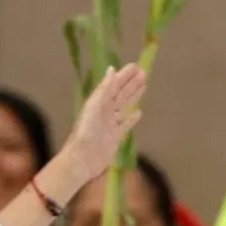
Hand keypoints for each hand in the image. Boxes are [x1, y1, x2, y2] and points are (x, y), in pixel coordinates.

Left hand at [64, 64, 145, 180]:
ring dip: (133, 96)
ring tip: (143, 85)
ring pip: (124, 106)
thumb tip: (111, 70)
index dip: (123, 76)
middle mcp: (104, 112)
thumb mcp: (94, 108)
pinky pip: (125, 124)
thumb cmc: (85, 134)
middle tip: (143, 72)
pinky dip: (132, 118)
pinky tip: (139, 112)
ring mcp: (110, 124)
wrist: (82, 160)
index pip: (113, 85)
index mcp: (98, 103)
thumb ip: (104, 90)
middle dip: (131, 83)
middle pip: (120, 94)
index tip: (135, 66)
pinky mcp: (114, 136)